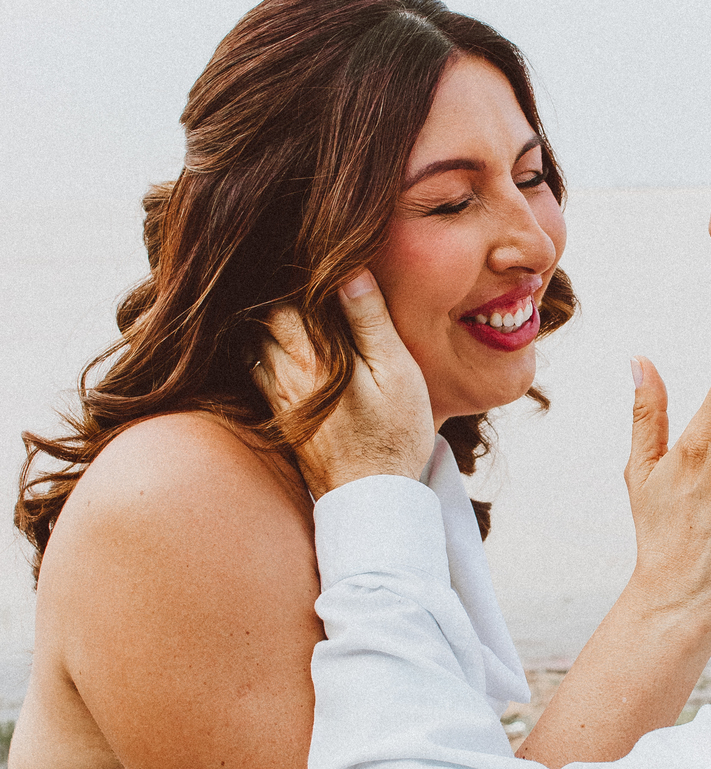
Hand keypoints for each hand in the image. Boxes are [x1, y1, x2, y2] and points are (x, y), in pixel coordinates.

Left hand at [256, 272, 435, 495]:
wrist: (372, 499)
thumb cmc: (394, 434)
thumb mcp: (396, 372)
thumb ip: (369, 321)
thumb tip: (348, 271)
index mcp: (312, 355)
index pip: (284, 301)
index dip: (295, 281)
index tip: (312, 269)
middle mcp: (284, 373)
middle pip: (264, 322)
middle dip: (279, 303)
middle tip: (302, 289)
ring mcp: (277, 398)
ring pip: (256, 348)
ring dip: (269, 331)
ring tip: (295, 318)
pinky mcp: (280, 418)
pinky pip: (259, 375)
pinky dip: (266, 357)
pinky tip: (289, 356)